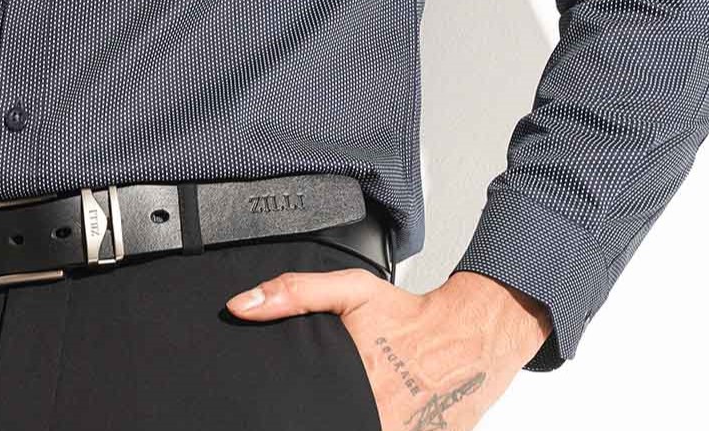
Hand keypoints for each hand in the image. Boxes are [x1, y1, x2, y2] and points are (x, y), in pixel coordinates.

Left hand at [224, 265, 551, 428]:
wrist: (468, 338)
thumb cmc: (407, 316)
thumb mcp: (350, 291)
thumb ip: (294, 293)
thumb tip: (239, 307)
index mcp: (356, 386)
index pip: (309, 416)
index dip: (291, 416)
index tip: (277, 413)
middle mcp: (379, 418)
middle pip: (333, 423)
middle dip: (318, 417)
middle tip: (320, 402)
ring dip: (347, 421)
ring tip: (339, 407)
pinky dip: (376, 426)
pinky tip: (370, 412)